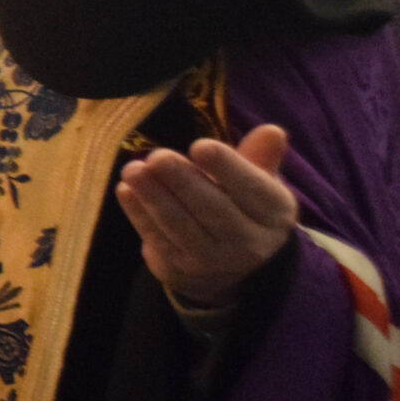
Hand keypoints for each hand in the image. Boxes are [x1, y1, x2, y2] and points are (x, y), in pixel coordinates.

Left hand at [116, 124, 297, 308]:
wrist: (228, 263)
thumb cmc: (241, 206)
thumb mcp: (258, 182)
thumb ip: (261, 156)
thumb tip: (272, 131)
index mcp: (273, 213)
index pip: (253, 189)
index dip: (227, 167)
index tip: (200, 146)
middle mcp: (249, 242)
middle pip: (213, 209)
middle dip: (182, 181)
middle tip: (157, 156)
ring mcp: (213, 260)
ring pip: (180, 226)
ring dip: (153, 196)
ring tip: (133, 169)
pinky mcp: (180, 269)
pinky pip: (157, 239)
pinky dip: (139, 215)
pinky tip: (125, 190)